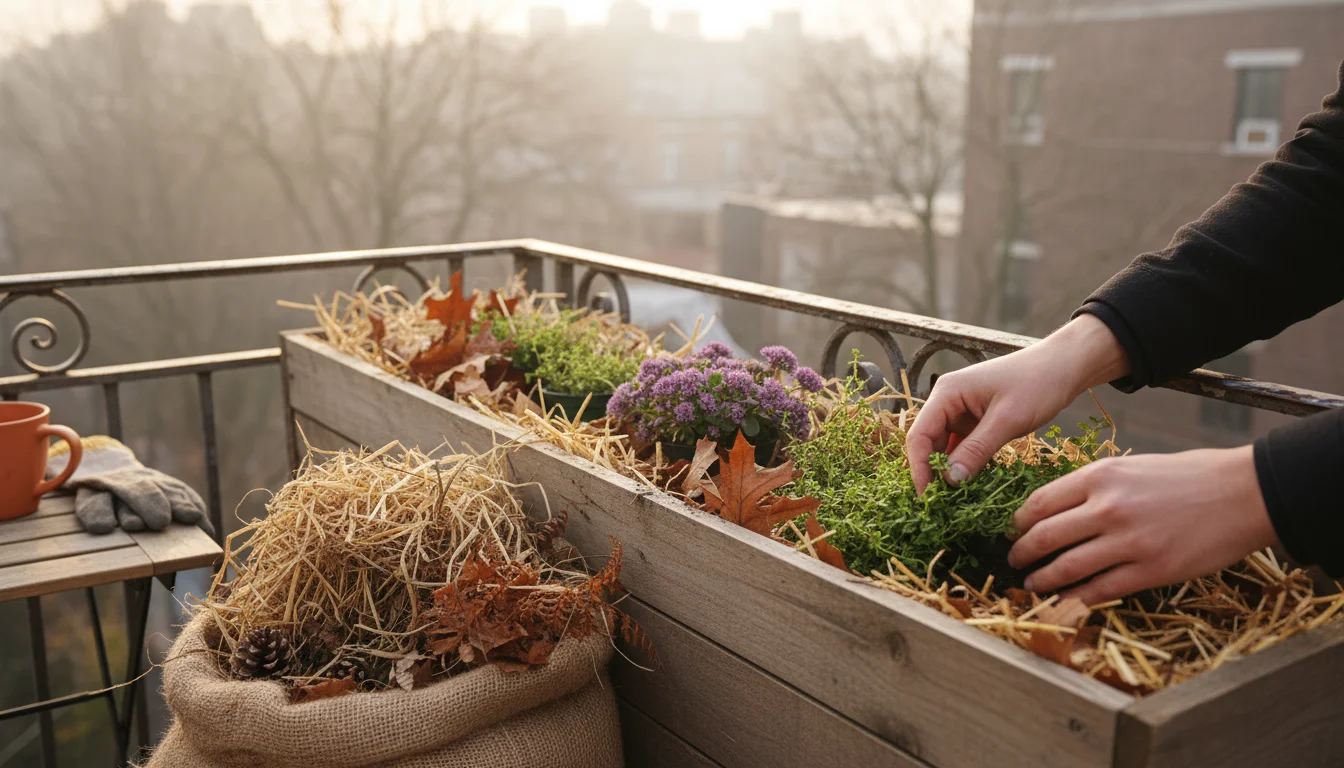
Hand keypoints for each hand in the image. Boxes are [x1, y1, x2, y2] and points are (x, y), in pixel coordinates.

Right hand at [906, 315, 1129, 492]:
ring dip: (950, 471)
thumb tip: (950, 481)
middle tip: (943, 505)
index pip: (920, 435)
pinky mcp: (976, 421)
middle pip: (929, 442)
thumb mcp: (1007, 420)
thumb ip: (977, 450)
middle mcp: (947, 401)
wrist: (1065, 366)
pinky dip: (965, 464)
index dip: (919, 468)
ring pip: (945, 447)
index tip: (928, 498)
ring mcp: (961, 411)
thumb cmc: (1037, 383)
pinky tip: (971, 484)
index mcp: (947, 393)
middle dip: (933, 472)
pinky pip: (962, 447)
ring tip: (956, 500)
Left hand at [1008, 446, 1278, 604]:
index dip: (1019, 522)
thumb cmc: (1188, 476)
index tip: (1014, 531)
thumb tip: (1056, 510)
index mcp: (1100, 476)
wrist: (1244, 493)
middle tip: (1014, 561)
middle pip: (1044, 536)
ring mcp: (1129, 541)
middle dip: (1022, 553)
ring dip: (1043, 579)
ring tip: (1032, 584)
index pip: (1040, 503)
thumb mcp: (1131, 467)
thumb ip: (1093, 487)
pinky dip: (1078, 597)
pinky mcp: (1151, 570)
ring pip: (1067, 567)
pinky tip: (1067, 599)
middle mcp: (1107, 507)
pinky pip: (1101, 590)